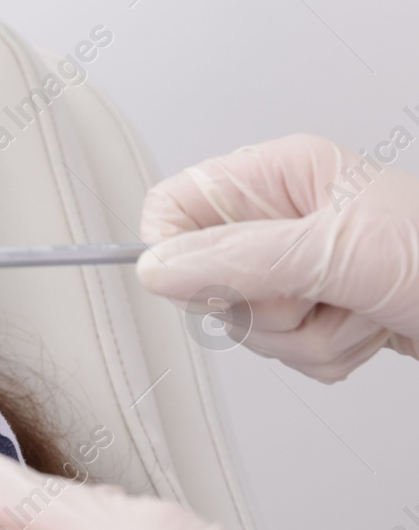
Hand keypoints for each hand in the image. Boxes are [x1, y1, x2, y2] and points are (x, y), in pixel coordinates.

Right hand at [135, 133, 418, 381]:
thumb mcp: (341, 252)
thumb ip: (242, 259)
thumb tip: (157, 267)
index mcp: (278, 175)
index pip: (174, 209)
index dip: (182, 255)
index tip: (219, 283)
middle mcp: (284, 217)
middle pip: (206, 279)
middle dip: (265, 309)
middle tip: (319, 293)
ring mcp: (305, 265)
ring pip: (248, 324)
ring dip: (307, 337)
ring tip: (361, 310)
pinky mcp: (327, 308)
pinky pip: (288, 351)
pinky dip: (330, 355)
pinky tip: (371, 329)